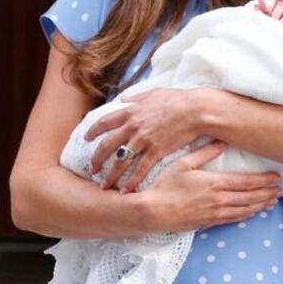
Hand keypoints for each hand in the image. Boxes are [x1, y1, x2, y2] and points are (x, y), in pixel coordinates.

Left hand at [85, 87, 204, 191]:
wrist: (196, 110)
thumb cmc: (178, 99)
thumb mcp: (153, 93)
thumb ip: (136, 97)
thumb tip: (122, 98)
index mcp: (131, 112)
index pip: (104, 122)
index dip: (92, 131)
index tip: (86, 139)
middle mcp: (133, 126)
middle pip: (106, 146)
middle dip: (95, 160)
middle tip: (91, 169)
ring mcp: (143, 140)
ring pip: (120, 161)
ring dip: (110, 175)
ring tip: (104, 186)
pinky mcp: (156, 151)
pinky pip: (139, 170)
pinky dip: (131, 182)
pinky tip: (126, 191)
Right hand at [141, 141, 282, 231]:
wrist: (152, 212)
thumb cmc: (165, 185)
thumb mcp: (183, 163)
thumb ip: (204, 152)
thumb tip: (221, 141)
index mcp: (215, 183)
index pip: (247, 182)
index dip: (264, 180)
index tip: (278, 178)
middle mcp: (219, 199)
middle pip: (250, 197)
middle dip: (267, 193)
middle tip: (281, 191)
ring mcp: (214, 213)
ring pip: (244, 210)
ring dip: (260, 205)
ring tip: (272, 201)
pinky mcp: (208, 223)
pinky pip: (233, 219)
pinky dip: (246, 215)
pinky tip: (251, 212)